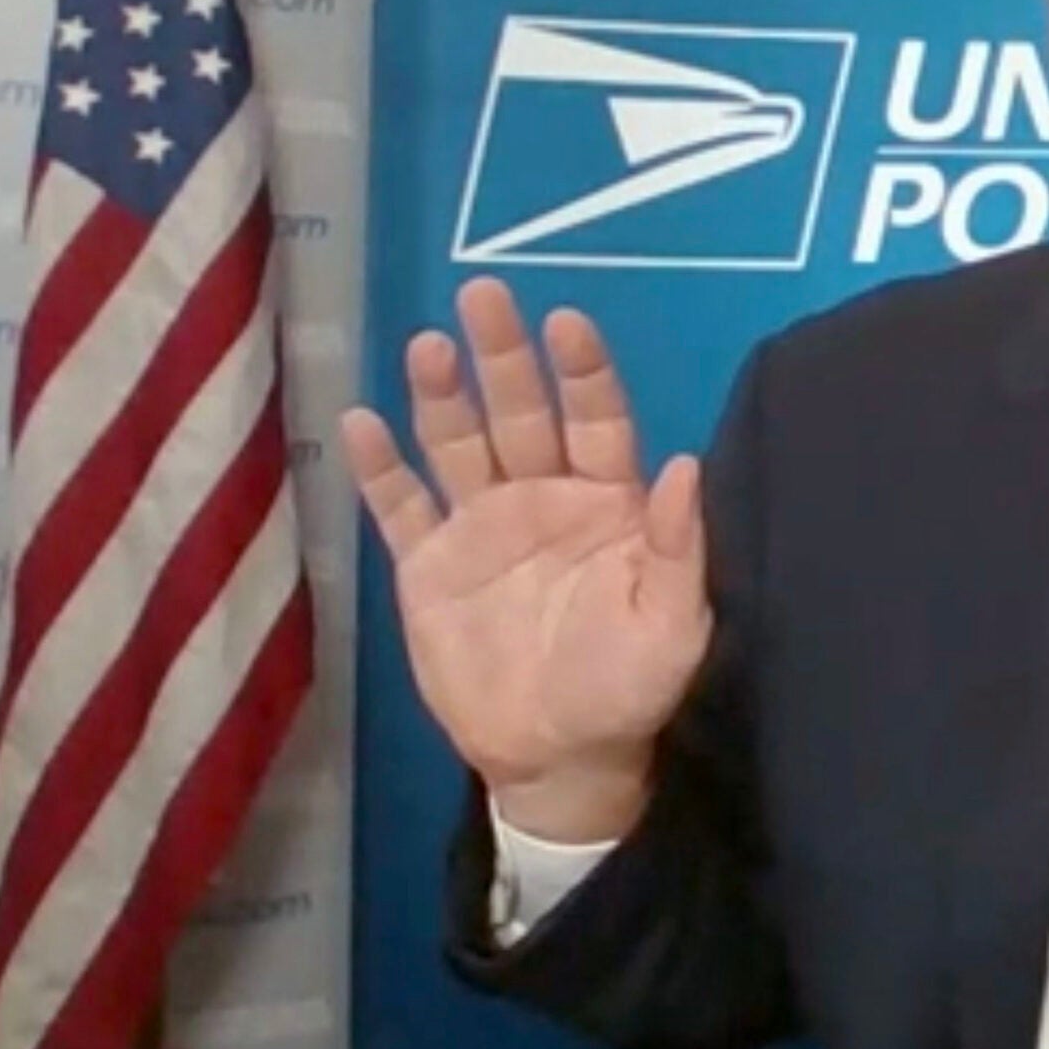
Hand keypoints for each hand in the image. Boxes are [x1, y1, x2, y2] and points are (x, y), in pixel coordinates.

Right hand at [340, 277, 711, 841]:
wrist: (558, 755)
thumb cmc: (629, 686)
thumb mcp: (673, 626)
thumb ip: (679, 547)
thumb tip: (689, 464)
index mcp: (609, 501)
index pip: (596, 419)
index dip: (581, 371)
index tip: (566, 321)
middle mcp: (543, 496)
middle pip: (520, 412)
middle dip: (502, 355)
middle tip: (483, 293)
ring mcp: (481, 525)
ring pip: (458, 443)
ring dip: (442, 395)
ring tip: (427, 345)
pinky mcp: (428, 565)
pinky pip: (400, 505)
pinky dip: (380, 467)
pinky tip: (359, 421)